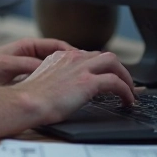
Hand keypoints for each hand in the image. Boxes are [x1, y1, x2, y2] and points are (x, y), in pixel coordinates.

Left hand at [0, 38, 79, 85]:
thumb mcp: (7, 65)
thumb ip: (28, 65)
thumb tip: (49, 68)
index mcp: (28, 45)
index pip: (58, 45)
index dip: (73, 52)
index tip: (84, 60)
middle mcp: (30, 54)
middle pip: (59, 57)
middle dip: (73, 64)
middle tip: (88, 72)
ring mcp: (28, 66)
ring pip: (53, 70)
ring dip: (65, 76)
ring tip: (79, 84)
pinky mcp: (24, 78)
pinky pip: (44, 79)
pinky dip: (54, 84)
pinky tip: (61, 93)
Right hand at [16, 49, 136, 123]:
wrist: (26, 102)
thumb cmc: (29, 98)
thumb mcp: (43, 80)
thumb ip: (55, 78)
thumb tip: (64, 89)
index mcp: (60, 56)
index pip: (88, 55)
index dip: (100, 66)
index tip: (106, 76)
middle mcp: (72, 58)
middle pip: (104, 55)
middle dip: (118, 69)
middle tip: (124, 83)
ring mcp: (81, 68)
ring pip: (113, 63)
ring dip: (125, 77)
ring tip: (130, 92)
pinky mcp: (88, 82)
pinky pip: (116, 82)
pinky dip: (126, 91)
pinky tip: (127, 101)